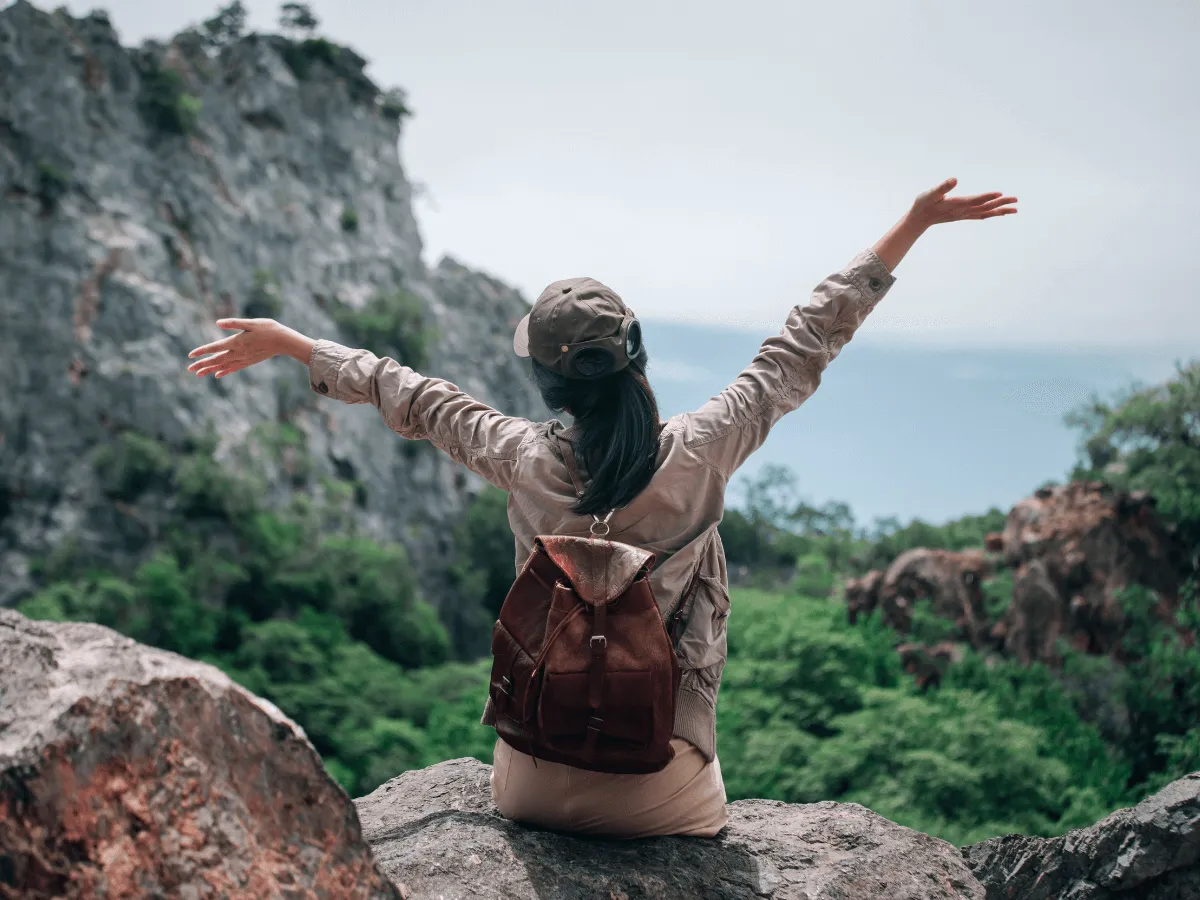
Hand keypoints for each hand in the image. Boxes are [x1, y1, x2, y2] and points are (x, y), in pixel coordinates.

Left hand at [186, 318, 313, 377]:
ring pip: (223, 366)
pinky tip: (217, 374)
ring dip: (210, 370)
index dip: (202, 351)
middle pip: (216, 360)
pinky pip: (234, 368)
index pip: (215, 347)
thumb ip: (234, 323)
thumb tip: (217, 323)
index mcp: (236, 342)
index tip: (190, 355)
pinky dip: (224, 371)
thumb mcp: (251, 322)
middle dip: (202, 364)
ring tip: (198, 374)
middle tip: (189, 369)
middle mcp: (238, 352)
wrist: (284, 342)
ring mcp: (244, 359)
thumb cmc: (269, 328)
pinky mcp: (249, 361)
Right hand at [909, 177, 1017, 227]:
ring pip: (986, 212)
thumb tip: (954, 179)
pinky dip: (991, 214)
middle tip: (1016, 200)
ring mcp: (964, 214)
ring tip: (1014, 209)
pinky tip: (999, 213)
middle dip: (1001, 203)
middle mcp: (963, 211)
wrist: (918, 220)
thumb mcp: (929, 193)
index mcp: (956, 204)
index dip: (988, 196)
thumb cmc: (923, 204)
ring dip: (1000, 210)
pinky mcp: (963, 215)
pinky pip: (981, 215)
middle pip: (985, 207)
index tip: (1001, 193)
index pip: (975, 200)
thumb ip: (942, 187)